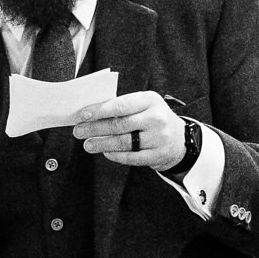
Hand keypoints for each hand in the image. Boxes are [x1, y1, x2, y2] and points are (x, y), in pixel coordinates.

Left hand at [70, 91, 185, 168]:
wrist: (180, 139)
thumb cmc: (153, 118)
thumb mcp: (143, 105)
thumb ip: (122, 107)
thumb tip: (91, 113)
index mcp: (151, 100)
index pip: (121, 105)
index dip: (100, 110)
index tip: (82, 115)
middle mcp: (156, 118)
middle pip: (120, 124)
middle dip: (95, 128)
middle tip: (78, 131)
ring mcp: (159, 138)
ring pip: (124, 142)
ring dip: (102, 143)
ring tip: (87, 145)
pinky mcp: (158, 155)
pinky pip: (132, 157)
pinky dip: (116, 155)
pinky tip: (105, 152)